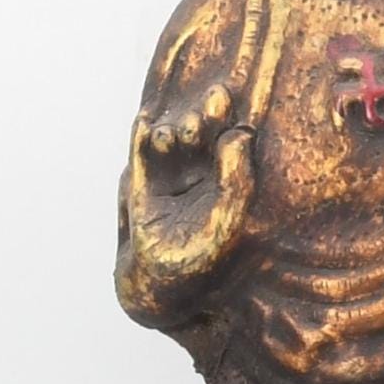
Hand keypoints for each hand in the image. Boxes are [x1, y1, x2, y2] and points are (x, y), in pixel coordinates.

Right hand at [124, 77, 254, 286]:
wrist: (166, 284)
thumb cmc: (204, 255)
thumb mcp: (227, 216)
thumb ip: (237, 178)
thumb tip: (241, 134)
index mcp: (226, 177)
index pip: (226, 138)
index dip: (224, 117)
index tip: (222, 99)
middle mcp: (198, 172)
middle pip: (199, 135)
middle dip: (200, 119)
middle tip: (200, 112)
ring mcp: (168, 177)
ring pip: (170, 143)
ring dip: (172, 132)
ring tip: (176, 135)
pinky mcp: (142, 187)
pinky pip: (141, 157)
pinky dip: (142, 138)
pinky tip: (146, 123)